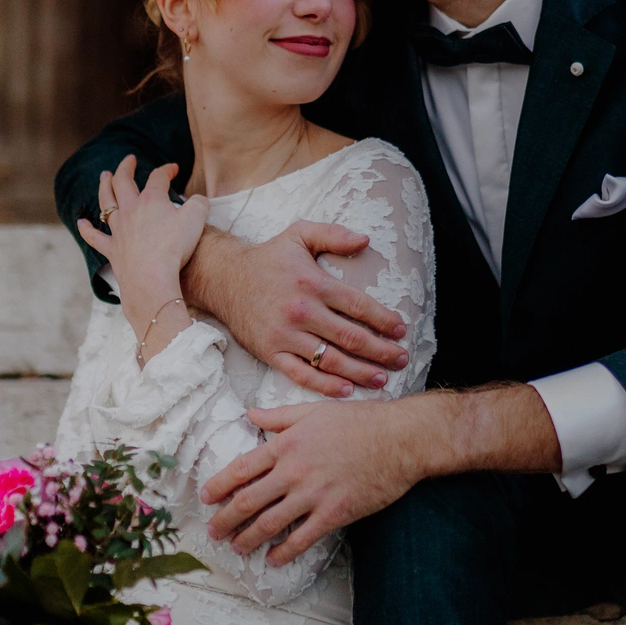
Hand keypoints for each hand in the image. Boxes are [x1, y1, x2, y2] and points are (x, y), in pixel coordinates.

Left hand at [78, 156, 208, 300]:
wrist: (151, 277)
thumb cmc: (174, 248)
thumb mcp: (197, 219)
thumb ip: (199, 203)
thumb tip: (198, 200)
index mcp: (151, 200)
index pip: (158, 177)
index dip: (166, 170)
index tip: (173, 169)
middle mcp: (131, 210)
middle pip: (124, 182)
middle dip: (126, 168)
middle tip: (129, 160)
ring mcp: (119, 229)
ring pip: (106, 203)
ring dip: (104, 187)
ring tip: (105, 177)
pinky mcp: (112, 249)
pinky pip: (94, 237)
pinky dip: (87, 229)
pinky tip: (81, 223)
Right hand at [184, 222, 407, 397]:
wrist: (224, 279)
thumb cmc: (269, 258)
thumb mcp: (299, 234)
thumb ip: (333, 234)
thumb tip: (366, 240)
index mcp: (312, 282)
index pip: (358, 305)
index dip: (383, 320)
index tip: (400, 330)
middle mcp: (301, 311)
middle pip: (350, 337)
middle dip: (380, 351)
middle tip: (401, 359)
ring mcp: (285, 335)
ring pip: (331, 360)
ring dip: (360, 372)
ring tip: (382, 379)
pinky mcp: (271, 352)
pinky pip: (301, 374)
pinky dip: (325, 385)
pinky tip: (346, 390)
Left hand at [200, 399, 427, 565]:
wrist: (401, 438)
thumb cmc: (360, 420)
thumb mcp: (314, 410)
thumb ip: (279, 416)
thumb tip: (249, 413)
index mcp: (286, 443)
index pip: (241, 469)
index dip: (218, 485)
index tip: (206, 497)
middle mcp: (294, 470)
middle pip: (248, 501)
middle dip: (225, 520)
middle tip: (213, 531)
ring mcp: (314, 494)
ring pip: (269, 524)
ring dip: (248, 540)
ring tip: (237, 549)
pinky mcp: (335, 513)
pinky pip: (302, 539)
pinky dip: (284, 553)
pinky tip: (273, 560)